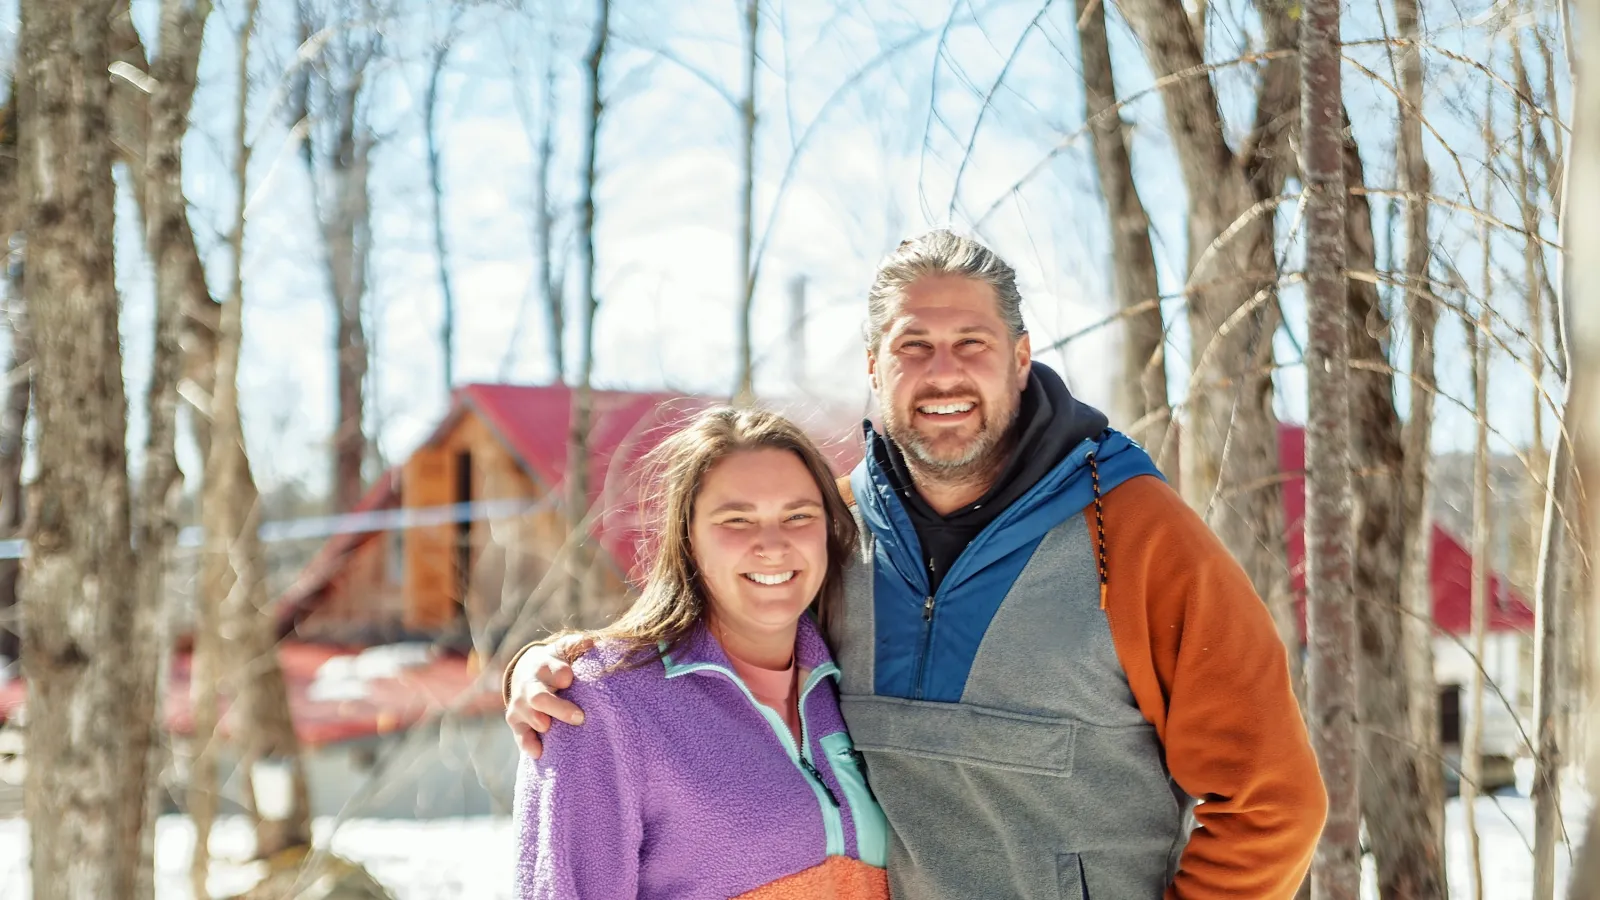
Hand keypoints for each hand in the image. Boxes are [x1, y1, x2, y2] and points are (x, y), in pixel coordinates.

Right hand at [505, 633, 593, 757]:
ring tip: (554, 729)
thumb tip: (591, 643)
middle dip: (558, 708)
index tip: (571, 679)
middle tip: (580, 717)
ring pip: (530, 718)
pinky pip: (521, 736)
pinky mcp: (516, 723)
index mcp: (543, 666)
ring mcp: (520, 706)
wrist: (526, 672)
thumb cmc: (554, 663)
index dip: (562, 674)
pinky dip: (529, 744)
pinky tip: (540, 752)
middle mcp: (529, 686)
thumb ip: (576, 645)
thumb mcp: (563, 649)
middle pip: (539, 698)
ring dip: (542, 724)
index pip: (551, 670)